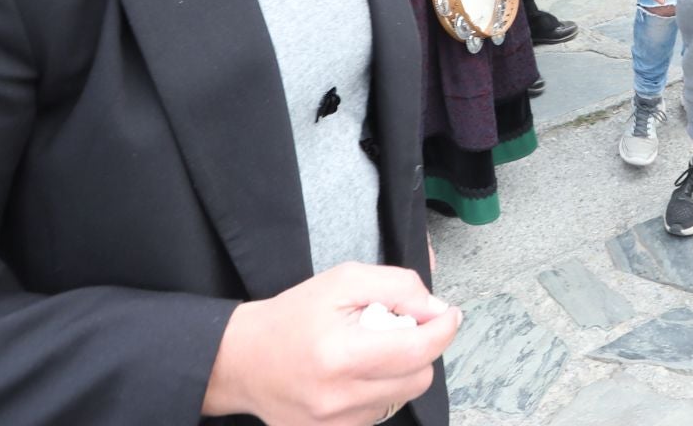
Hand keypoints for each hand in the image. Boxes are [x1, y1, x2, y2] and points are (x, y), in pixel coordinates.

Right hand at [201, 261, 460, 424]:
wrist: (243, 360)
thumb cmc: (293, 315)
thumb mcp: (343, 281)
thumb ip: (397, 287)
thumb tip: (435, 309)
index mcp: (341, 354)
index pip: (418, 349)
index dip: (443, 329)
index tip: (449, 314)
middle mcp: (340, 397)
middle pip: (419, 377)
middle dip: (420, 348)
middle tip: (398, 328)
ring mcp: (336, 424)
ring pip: (402, 396)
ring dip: (400, 370)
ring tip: (370, 350)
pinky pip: (380, 412)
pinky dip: (380, 389)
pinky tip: (356, 373)